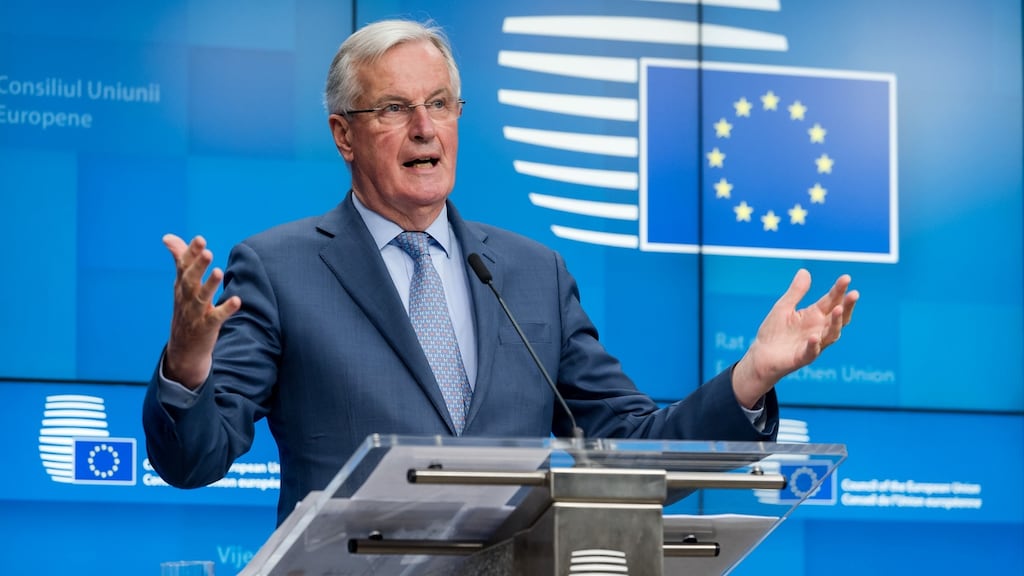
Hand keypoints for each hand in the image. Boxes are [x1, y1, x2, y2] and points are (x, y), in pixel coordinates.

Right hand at [162, 234, 240, 388]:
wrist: (183, 349)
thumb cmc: (186, 310)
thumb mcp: (181, 285)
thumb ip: (180, 260)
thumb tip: (168, 236)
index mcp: (181, 286)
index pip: (184, 267)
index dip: (191, 254)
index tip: (200, 239)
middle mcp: (186, 299)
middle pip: (190, 281)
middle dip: (198, 266)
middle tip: (208, 252)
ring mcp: (195, 314)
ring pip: (201, 298)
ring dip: (210, 285)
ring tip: (219, 272)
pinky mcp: (206, 328)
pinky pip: (215, 318)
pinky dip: (225, 310)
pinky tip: (237, 301)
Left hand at [732, 269, 858, 407]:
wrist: (761, 355)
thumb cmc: (775, 331)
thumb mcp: (784, 307)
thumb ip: (796, 292)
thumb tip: (805, 271)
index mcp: (815, 315)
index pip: (831, 301)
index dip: (839, 290)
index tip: (846, 278)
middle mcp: (819, 329)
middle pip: (838, 317)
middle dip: (847, 306)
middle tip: (854, 294)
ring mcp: (814, 344)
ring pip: (831, 334)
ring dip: (835, 323)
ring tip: (837, 310)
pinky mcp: (803, 357)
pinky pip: (811, 351)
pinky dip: (814, 345)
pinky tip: (814, 337)